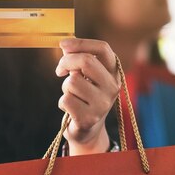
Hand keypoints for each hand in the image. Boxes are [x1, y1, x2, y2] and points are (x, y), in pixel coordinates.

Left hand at [56, 38, 119, 155]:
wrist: (88, 131)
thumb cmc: (84, 97)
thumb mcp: (86, 77)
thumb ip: (79, 59)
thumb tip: (65, 45)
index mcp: (114, 73)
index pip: (103, 49)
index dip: (81, 43)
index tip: (63, 44)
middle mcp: (112, 88)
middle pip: (86, 61)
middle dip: (66, 62)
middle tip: (60, 70)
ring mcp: (102, 104)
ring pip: (73, 82)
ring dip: (65, 87)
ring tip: (72, 96)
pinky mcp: (89, 118)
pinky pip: (66, 99)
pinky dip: (62, 102)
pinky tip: (70, 109)